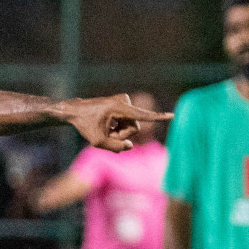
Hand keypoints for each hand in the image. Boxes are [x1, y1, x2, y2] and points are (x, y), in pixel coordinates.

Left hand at [58, 94, 172, 152]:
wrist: (76, 111)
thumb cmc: (85, 126)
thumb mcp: (98, 142)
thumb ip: (116, 148)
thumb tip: (131, 146)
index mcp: (119, 108)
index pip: (142, 115)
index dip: (158, 118)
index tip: (173, 115)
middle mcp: (124, 102)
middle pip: (134, 128)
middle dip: (121, 136)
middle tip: (107, 135)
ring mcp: (125, 101)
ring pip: (131, 126)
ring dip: (119, 132)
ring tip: (106, 130)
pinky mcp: (124, 103)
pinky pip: (128, 121)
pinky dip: (118, 127)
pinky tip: (107, 125)